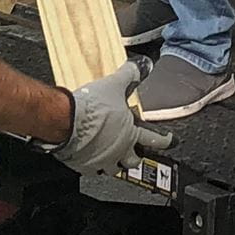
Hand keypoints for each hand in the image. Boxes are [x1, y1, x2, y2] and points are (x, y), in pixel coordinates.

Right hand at [54, 59, 174, 173]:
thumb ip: (129, 75)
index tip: (170, 141)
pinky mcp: (83, 165)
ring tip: (109, 157)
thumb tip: (142, 65)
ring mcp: (101, 161)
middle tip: (134, 153)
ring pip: (113, 169)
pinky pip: (90, 169)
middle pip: (133, 162)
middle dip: (135, 157)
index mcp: (130, 134)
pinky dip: (90, 164)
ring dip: (113, 163)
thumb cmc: (90, 109)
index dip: (164, 140)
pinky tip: (86, 156)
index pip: (154, 139)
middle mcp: (118, 151)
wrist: (64, 121)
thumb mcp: (113, 85)